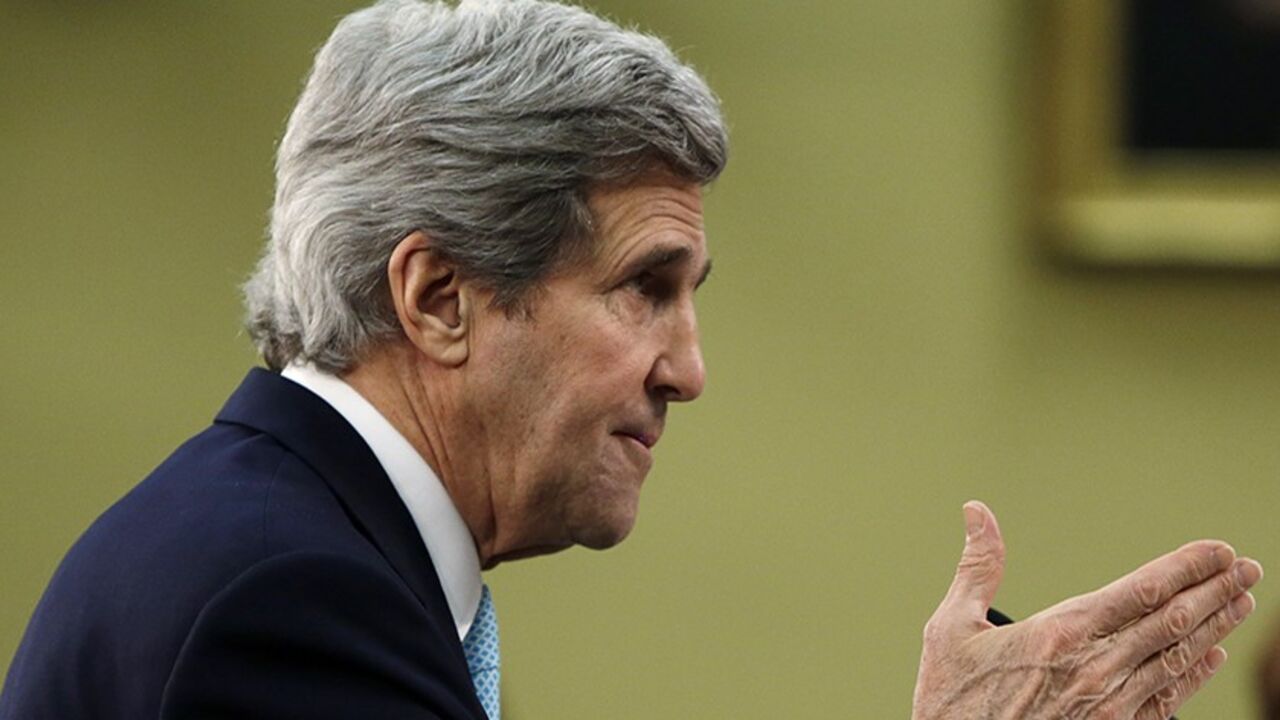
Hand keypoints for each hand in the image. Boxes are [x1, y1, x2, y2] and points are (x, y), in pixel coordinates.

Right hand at [911, 501, 1261, 719]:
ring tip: (1243, 600)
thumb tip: (977, 511)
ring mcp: (1109, 705)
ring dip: (1216, 626)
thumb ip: (977, 567)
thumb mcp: (950, 628)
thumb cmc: (950, 700)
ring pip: (1177, 658)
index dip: (1187, 567)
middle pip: (1172, 621)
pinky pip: (1167, 700)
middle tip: (1249, 567)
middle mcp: (1095, 668)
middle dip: (1216, 590)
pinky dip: (1195, 675)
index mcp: (1060, 634)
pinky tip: (1213, 655)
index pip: (1142, 590)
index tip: (1219, 550)